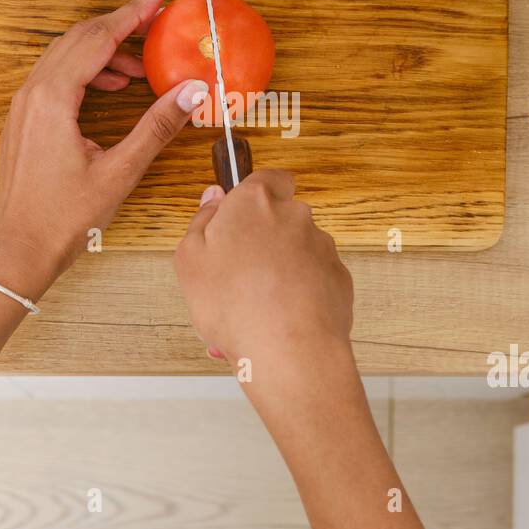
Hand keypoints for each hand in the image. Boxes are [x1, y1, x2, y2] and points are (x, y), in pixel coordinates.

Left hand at [0, 0, 208, 296]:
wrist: (20, 249)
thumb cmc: (64, 218)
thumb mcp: (121, 171)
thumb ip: (157, 126)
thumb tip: (192, 92)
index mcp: (53, 99)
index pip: (97, 38)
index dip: (132, 13)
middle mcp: (33, 94)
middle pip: (80, 39)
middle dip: (121, 25)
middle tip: (157, 20)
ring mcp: (24, 106)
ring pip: (66, 56)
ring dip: (105, 50)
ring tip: (143, 67)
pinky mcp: (24, 119)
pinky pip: (56, 76)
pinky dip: (88, 70)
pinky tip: (113, 87)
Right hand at [174, 169, 353, 370]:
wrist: (287, 351)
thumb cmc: (233, 304)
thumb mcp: (189, 259)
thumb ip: (201, 220)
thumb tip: (214, 198)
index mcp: (257, 202)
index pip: (268, 178)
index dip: (253, 196)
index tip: (238, 219)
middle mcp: (295, 216)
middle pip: (278, 220)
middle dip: (260, 243)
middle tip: (235, 279)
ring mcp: (322, 247)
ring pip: (294, 253)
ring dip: (277, 273)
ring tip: (252, 311)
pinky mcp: (339, 278)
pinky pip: (313, 279)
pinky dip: (299, 294)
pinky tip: (278, 321)